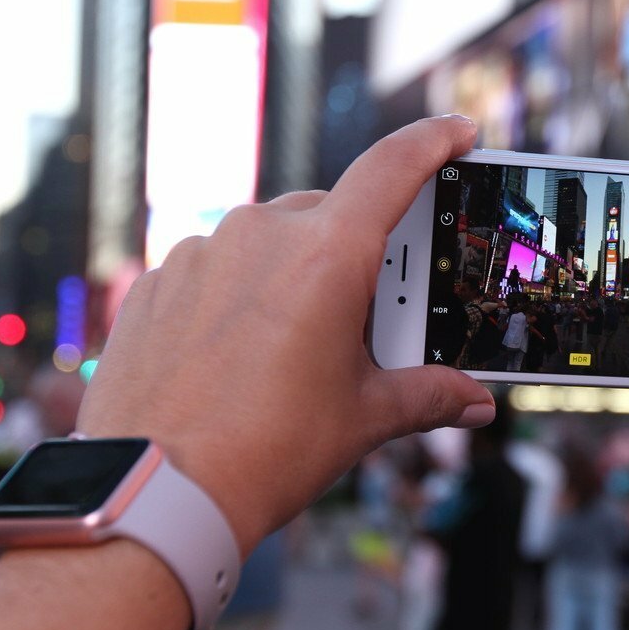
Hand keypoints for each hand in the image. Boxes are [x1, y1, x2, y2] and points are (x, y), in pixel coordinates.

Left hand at [76, 116, 495, 553]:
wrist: (153, 495)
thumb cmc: (267, 452)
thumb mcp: (364, 418)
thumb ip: (428, 395)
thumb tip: (475, 404)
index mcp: (327, 255)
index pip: (393, 168)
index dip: (433, 143)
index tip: (457, 134)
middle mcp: (261, 235)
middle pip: (332, 215)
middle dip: (360, 255)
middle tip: (371, 318)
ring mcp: (200, 254)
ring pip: (271, 242)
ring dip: (296, 277)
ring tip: (298, 352)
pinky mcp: (156, 283)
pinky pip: (217, 269)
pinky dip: (241, 296)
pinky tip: (241, 357)